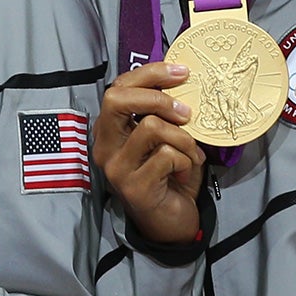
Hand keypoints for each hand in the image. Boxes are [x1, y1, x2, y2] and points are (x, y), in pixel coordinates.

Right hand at [95, 63, 205, 244]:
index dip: (150, 73)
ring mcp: (116, 168)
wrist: (170, 222)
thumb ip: (164, 113)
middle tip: (186, 113)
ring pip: (151, 127)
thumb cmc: (169, 175)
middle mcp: (105, 146)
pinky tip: (184, 173)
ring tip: (191, 154)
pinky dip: (185, 161)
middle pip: (117, 100)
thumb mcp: (164, 138)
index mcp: (110, 129)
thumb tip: (183, 80)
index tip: (182, 73)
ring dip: (183, 138)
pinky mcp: (133, 187)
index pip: (118, 88)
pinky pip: (167, 157)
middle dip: (158, 98)